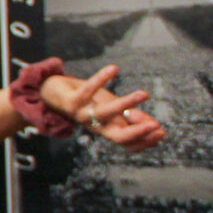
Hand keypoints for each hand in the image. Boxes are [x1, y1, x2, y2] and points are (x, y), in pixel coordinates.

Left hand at [40, 63, 167, 149]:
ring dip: (127, 104)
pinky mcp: (72, 99)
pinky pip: (88, 89)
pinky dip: (101, 78)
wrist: (51, 95)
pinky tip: (114, 69)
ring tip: (144, 94)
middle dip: (139, 133)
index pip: (128, 144)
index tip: (161, 131)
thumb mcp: (112, 110)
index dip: (145, 140)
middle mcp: (95, 125)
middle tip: (157, 126)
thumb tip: (155, 126)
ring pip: (106, 113)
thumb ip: (130, 118)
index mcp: (106, 129)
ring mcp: (83, 113)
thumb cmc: (87, 102)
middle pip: (119, 137)